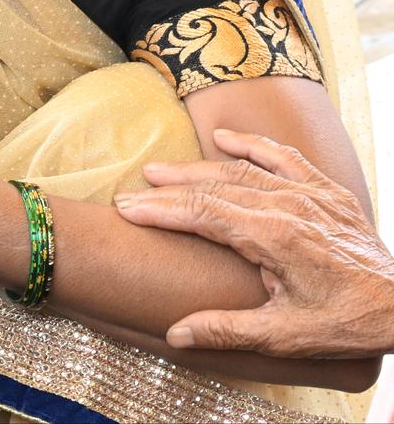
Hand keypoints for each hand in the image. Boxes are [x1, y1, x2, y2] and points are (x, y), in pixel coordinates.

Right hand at [114, 127, 393, 358]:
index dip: (162, 210)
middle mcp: (288, 204)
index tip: (127, 208)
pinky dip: (251, 145)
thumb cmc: (346, 323)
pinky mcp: (327, 190)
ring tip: (160, 170)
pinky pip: (282, 157)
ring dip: (197, 167)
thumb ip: (228, 330)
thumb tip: (177, 333)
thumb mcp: (286, 335)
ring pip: (242, 169)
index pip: (204, 213)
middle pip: (215, 186)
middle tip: (131, 191)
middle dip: (169, 189)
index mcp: (274, 236)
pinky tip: (223, 139)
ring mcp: (308, 192)